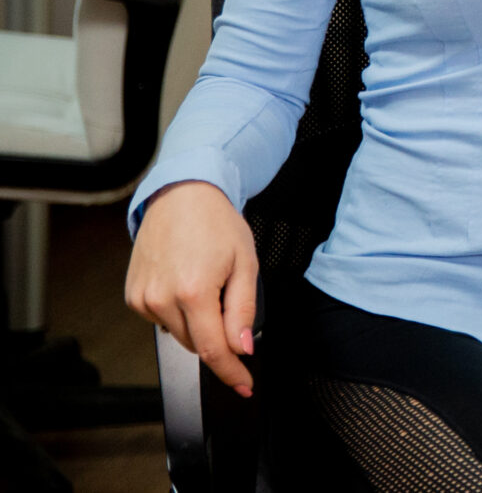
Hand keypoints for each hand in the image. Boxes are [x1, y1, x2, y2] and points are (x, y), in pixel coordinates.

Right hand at [127, 181, 259, 396]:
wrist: (181, 198)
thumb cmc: (217, 225)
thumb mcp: (245, 264)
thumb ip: (242, 311)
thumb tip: (241, 348)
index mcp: (194, 292)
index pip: (213, 350)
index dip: (230, 372)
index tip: (244, 386)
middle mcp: (162, 300)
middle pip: (196, 344)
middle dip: (219, 335)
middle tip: (228, 298)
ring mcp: (143, 300)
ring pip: (179, 335)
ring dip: (198, 322)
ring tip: (207, 282)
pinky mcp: (133, 298)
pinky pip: (163, 320)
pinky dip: (179, 312)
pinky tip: (186, 284)